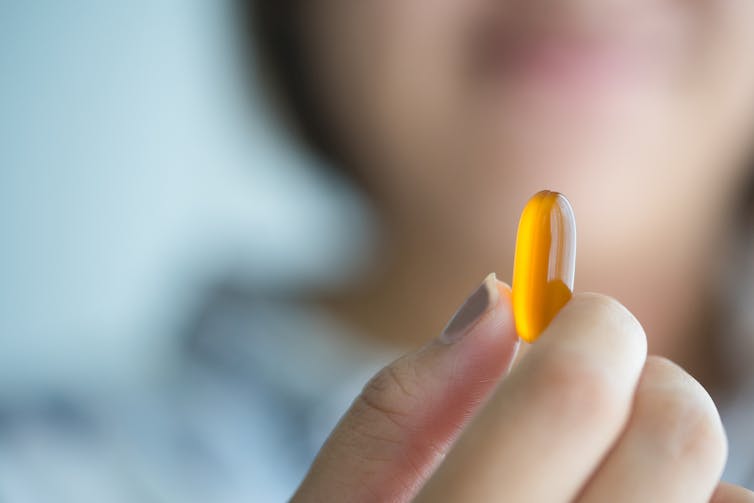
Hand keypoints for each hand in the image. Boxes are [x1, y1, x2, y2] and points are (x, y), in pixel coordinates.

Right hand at [292, 275, 753, 501]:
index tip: (576, 317)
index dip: (588, 325)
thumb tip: (495, 299)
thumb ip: (402, 402)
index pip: (567, 394)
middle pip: (674, 438)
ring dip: (672, 459)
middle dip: (647, 378)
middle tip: (596, 385)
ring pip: (728, 500)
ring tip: (599, 476)